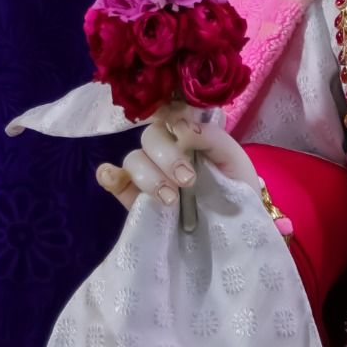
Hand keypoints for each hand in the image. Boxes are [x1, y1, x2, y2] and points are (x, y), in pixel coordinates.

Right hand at [95, 104, 257, 211]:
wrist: (235, 232)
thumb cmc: (237, 190)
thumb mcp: (233, 159)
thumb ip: (211, 138)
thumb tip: (181, 128)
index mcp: (187, 136)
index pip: (167, 114)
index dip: (170, 118)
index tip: (185, 136)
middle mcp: (164, 152)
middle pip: (150, 137)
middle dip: (166, 157)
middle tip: (188, 181)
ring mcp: (148, 175)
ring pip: (133, 160)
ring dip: (149, 176)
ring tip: (172, 200)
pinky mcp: (135, 199)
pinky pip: (114, 181)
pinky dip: (109, 176)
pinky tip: (112, 177)